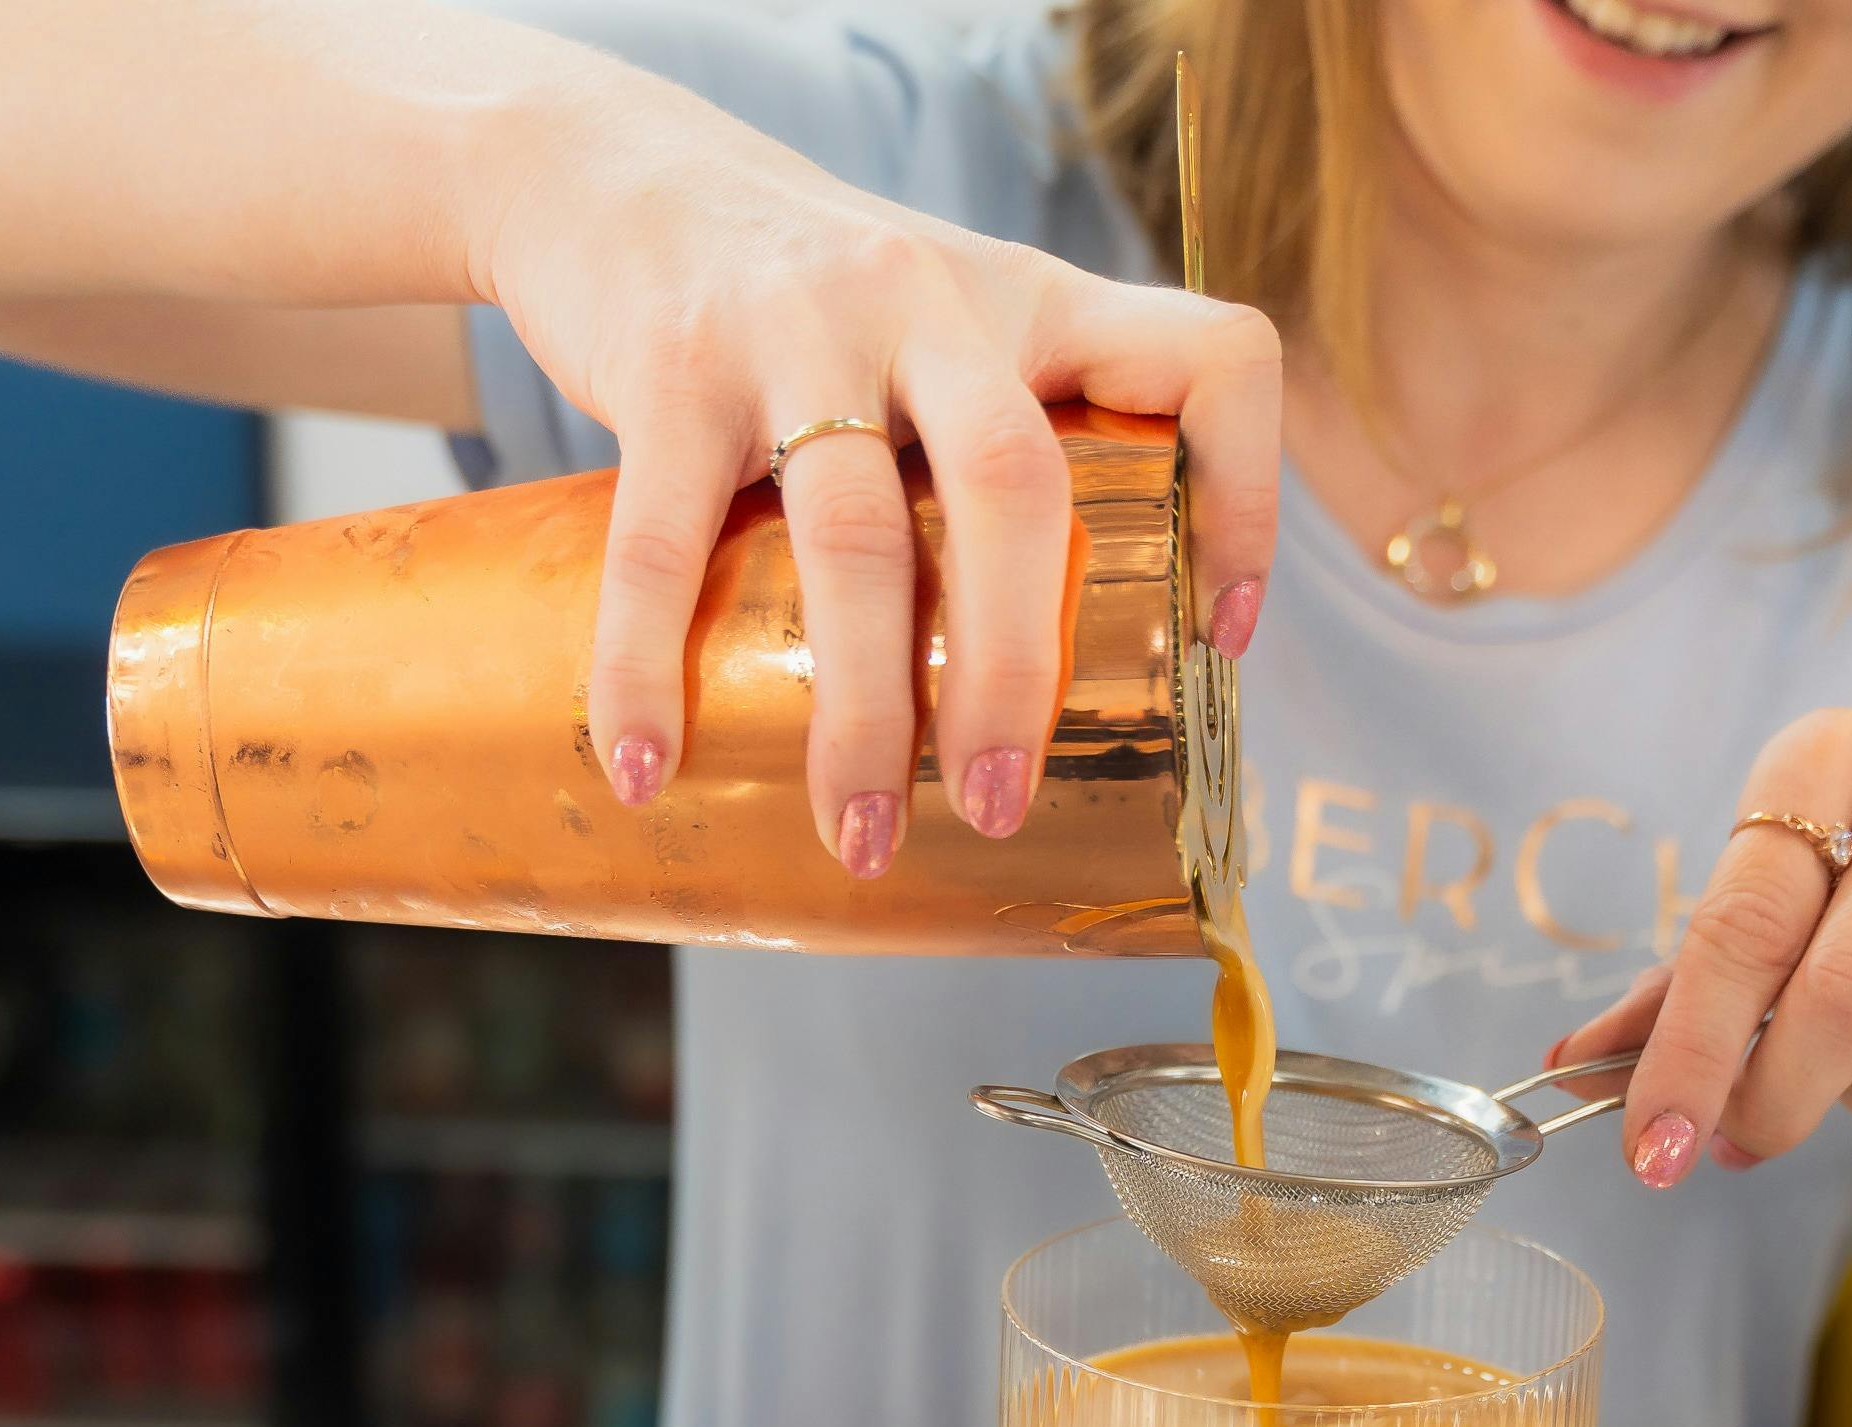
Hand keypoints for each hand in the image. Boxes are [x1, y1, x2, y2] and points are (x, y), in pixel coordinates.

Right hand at [473, 74, 1278, 876]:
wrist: (604, 164)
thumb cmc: (797, 299)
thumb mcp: (937, 328)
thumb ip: (994, 446)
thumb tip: (1029, 682)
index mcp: (1030, 302)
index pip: (1207, 354)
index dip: (1247, 497)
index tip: (1221, 637)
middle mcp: (933, 301)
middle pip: (1016, 490)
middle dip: (1012, 675)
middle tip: (997, 808)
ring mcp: (799, 327)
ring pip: (857, 540)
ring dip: (860, 714)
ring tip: (859, 838)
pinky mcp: (671, 363)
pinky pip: (664, 545)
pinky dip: (646, 671)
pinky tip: (646, 768)